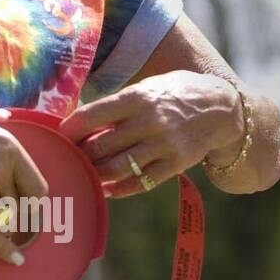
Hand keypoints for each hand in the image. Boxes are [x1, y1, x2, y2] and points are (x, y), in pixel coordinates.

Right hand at [0, 85, 48, 265]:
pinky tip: (15, 260)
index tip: (32, 208)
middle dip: (21, 217)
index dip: (35, 199)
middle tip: (20, 227)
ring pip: (6, 220)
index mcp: (7, 145)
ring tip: (12, 241)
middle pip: (20, 204)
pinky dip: (4, 251)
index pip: (35, 182)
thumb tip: (4, 115)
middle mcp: (1, 169)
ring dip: (8, 230)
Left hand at [58, 70, 243, 197]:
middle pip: (101, 145)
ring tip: (82, 173)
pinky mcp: (176, 164)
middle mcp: (150, 122)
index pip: (92, 115)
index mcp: (137, 98)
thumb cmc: (172, 94)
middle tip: (66, 157)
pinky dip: (119, 189)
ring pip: (117, 167)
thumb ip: (116, 107)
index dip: (69, 129)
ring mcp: (164, 145)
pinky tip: (105, 190)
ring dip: (94, 174)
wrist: (222, 109)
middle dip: (79, 154)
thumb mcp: (145, 89)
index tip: (57, 136)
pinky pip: (141, 182)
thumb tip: (78, 123)